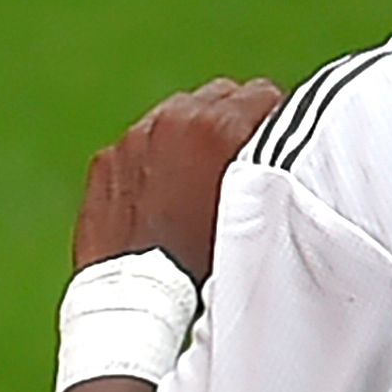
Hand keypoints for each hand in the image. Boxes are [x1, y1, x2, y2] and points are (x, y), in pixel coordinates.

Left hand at [72, 78, 284, 282]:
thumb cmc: (206, 265)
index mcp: (217, 127)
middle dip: (234, 120)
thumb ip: (268, 173)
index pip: (264, 94)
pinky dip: (152, 159)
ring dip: (190, 136)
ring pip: (176, 116)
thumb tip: (285, 157)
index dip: (276, 120)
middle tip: (241, 159)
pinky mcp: (106, 160)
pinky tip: (159, 198)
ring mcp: (134, 137)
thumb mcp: (255, 215)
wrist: (135, 297)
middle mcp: (174, 119)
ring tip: (198, 180)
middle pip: (220, 96)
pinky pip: (138, 145)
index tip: (278, 143)